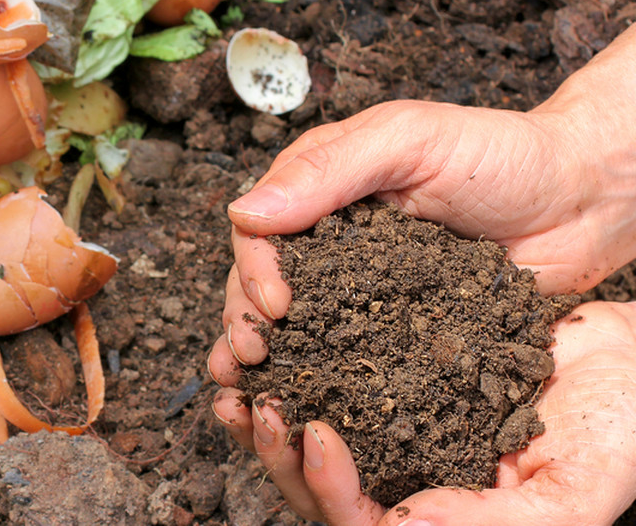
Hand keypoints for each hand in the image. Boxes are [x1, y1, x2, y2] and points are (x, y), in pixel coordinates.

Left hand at [210, 301, 635, 524]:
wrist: (630, 355)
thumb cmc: (618, 430)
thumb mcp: (574, 490)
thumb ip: (494, 523)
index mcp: (439, 517)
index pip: (361, 522)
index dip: (329, 489)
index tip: (315, 434)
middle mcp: (405, 478)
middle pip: (315, 486)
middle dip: (276, 451)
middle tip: (258, 402)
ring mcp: (391, 428)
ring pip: (308, 434)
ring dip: (268, 408)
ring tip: (239, 373)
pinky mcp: (386, 375)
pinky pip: (326, 374)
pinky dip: (295, 359)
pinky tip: (273, 331)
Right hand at [214, 92, 635, 374]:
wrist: (585, 199)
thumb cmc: (502, 153)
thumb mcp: (410, 140)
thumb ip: (328, 170)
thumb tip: (244, 213)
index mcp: (321, 189)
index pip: (260, 233)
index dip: (254, 271)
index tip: (275, 306)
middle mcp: (331, 242)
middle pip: (263, 286)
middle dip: (245, 324)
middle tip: (250, 360)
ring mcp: (363, 289)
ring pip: (298, 329)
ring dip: (270, 362)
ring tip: (253, 397)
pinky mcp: (398, 330)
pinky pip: (352, 358)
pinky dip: (322, 383)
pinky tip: (305, 409)